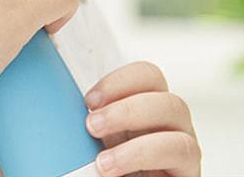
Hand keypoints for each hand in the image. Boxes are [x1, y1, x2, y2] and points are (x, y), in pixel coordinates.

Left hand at [84, 61, 200, 176]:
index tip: (88, 100)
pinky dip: (144, 155)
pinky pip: (182, 150)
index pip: (146, 76)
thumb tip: (54, 108)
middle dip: (124, 105)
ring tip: (102, 161)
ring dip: (135, 134)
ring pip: (177, 114)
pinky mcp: (189, 171)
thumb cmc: (106, 175)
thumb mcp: (96, 146)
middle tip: (91, 125)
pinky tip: (113, 170)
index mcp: (146, 108)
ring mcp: (184, 145)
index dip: (119, 81)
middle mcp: (170, 123)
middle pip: (162, 91)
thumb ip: (88, 124)